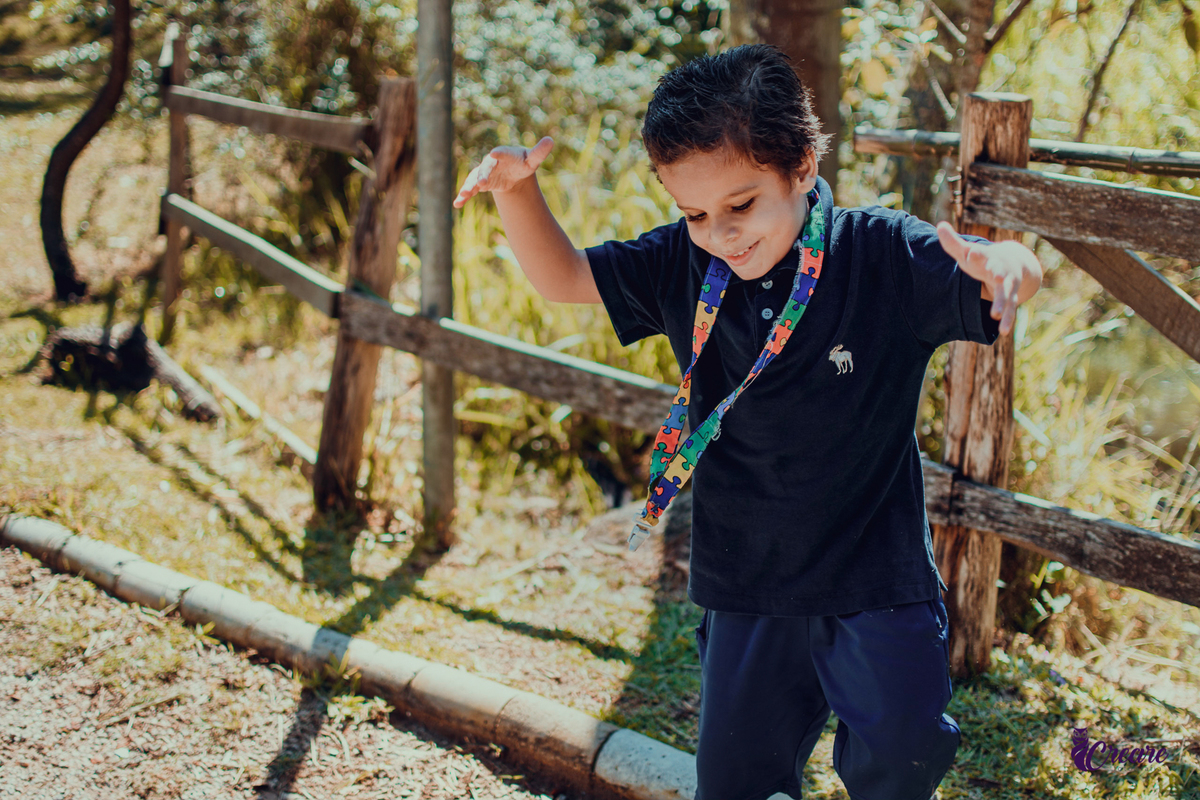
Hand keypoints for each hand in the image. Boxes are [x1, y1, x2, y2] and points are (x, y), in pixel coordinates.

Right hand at [453, 136, 554, 207]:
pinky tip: (457, 204)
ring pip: (474, 178)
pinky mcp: (479, 183)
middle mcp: (491, 162)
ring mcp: (483, 172)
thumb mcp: (532, 160)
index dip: (499, 153)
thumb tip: (551, 140)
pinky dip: (463, 196)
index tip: (495, 153)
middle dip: (483, 174)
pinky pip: (470, 188)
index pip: (502, 153)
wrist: (511, 172)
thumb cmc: (522, 163)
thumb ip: (539, 152)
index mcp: (505, 154)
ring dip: (469, 186)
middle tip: (482, 183)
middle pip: (486, 167)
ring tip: (465, 194)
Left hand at [936, 221, 1040, 335]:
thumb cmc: (983, 259)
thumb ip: (953, 243)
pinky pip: (1009, 311)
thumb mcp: (967, 251)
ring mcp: (1007, 286)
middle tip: (996, 276)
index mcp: (988, 258)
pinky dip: (1006, 320)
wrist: (1014, 264)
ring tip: (996, 315)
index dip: (976, 253)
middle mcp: (1001, 271)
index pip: (981, 254)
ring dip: (1002, 305)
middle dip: (998, 274)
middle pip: (1000, 272)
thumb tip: (939, 225)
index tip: (971, 252)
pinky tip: (1002, 331)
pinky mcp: (1010, 299)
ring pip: (1006, 296)